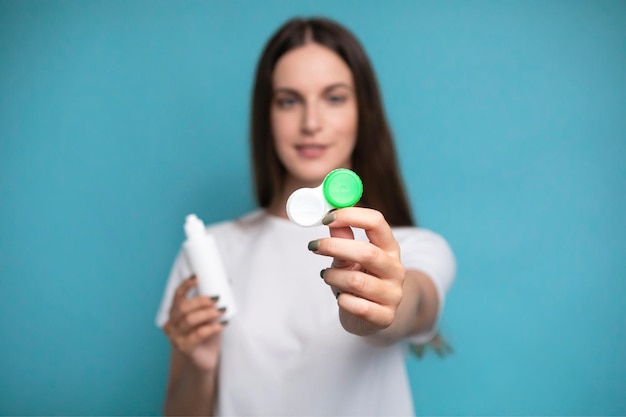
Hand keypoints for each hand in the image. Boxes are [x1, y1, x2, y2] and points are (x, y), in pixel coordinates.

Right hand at [163, 277, 224, 370]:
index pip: (177, 296)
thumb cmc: (206, 336)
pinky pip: (198, 334)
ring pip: (190, 320)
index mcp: (174, 314)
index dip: (185, 285)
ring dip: (207, 313)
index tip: (197, 278)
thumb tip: (226, 282)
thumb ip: (212, 303)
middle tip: (216, 299)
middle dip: (200, 301)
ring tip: (221, 311)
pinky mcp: (185, 348)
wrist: (206, 360)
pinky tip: (222, 325)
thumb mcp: (208, 317)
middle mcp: (171, 325)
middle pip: (183, 308)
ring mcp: (176, 338)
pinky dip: (212, 328)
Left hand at [309, 207, 405, 336]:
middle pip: (367, 252)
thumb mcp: (349, 258)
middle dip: (335, 247)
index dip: (351, 216)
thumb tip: (330, 219)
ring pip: (356, 281)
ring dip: (333, 277)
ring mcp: (393, 294)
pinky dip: (342, 300)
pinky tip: (341, 298)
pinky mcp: (385, 317)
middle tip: (314, 246)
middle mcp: (396, 269)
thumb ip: (342, 239)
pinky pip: (357, 306)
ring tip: (327, 276)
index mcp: (389, 248)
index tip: (326, 218)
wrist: (372, 316)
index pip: (376, 222)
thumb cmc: (358, 280)